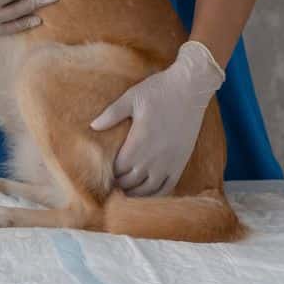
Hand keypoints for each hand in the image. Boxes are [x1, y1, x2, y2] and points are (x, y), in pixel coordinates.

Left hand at [90, 40, 224, 197]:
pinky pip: (168, 187)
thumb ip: (111, 114)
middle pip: (130, 183)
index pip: (118, 170)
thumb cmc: (159, 91)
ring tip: (124, 190)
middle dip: (118, 184)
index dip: (109, 173)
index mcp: (139, 143)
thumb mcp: (131, 98)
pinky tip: (147, 193)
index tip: (101, 173)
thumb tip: (93, 126)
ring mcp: (169, 163)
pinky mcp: (181, 163)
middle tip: (109, 183)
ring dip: (135, 193)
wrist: (190, 89)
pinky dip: (155, 194)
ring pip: (148, 190)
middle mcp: (153, 158)